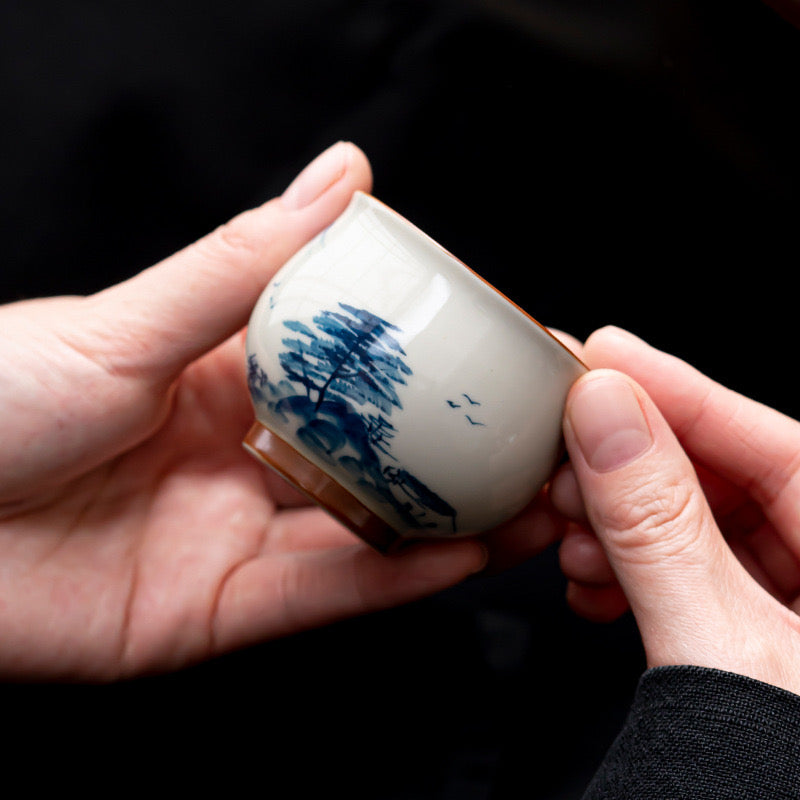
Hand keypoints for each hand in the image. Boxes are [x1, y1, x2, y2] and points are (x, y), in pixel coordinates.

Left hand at [0, 142, 488, 680]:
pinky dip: (398, 577)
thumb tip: (345, 175)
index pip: (355, 367)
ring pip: (368, 531)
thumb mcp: (131, 322)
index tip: (508, 353)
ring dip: (457, 520)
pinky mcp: (218, 609)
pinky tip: (467, 554)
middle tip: (548, 438)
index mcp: (227, 377)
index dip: (433, 362)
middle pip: (377, 456)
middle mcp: (245, 456)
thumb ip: (245, 262)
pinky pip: (325, 593)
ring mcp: (236, 534)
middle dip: (465, 451)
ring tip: (540, 501)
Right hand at [552, 326, 799, 695]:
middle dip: (633, 470)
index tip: (606, 356)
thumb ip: (658, 532)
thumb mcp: (717, 652)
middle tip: (568, 455)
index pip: (778, 444)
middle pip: (731, 481)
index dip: (682, 393)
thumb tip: (608, 417)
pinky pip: (689, 580)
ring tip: (575, 536)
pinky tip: (594, 581)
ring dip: (620, 526)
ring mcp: (794, 620)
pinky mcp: (752, 648)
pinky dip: (630, 575)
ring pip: (699, 529)